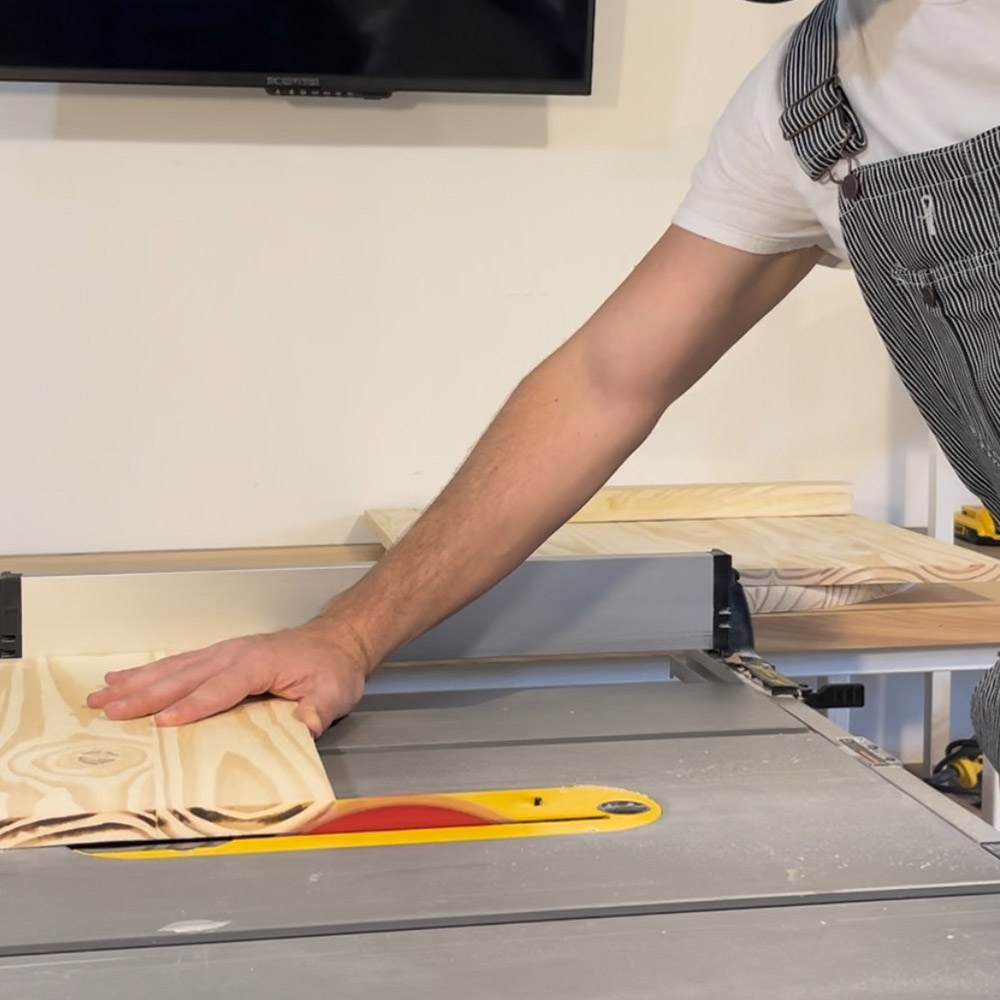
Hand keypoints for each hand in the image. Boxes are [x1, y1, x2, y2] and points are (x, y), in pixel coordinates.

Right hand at [86, 619, 370, 737]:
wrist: (337, 641)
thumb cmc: (332, 668)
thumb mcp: (334, 693)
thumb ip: (317, 711)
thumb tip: (305, 726)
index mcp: (260, 664)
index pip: (221, 689)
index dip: (193, 706)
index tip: (163, 723)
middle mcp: (235, 654)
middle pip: (184, 676)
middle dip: (145, 694)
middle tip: (108, 710)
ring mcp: (225, 653)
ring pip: (174, 668)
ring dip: (137, 682)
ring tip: (102, 695)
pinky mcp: (221, 657)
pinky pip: (179, 664)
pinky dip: (149, 672)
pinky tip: (126, 680)